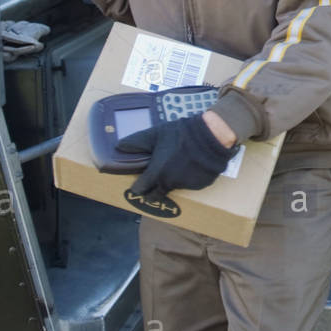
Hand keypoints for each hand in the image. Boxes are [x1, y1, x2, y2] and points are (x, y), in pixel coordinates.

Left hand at [120, 116, 237, 199]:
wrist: (211, 136)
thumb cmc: (181, 134)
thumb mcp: (156, 134)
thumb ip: (137, 142)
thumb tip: (118, 147)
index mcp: (156, 174)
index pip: (140, 190)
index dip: (137, 187)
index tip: (138, 184)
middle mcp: (169, 184)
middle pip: (155, 195)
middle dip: (152, 191)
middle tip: (153, 182)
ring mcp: (186, 186)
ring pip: (173, 189)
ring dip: (172, 182)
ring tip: (176, 167)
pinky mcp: (200, 185)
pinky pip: (190, 185)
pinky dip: (188, 179)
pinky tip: (191, 167)